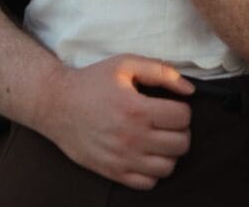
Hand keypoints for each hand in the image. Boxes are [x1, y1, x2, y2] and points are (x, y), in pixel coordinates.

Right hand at [39, 55, 193, 189]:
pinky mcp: (112, 172)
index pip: (182, 118)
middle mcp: (131, 138)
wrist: (57, 105)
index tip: (173, 106)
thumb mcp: (126, 64)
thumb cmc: (93, 81)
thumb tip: (190, 89)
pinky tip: (147, 154)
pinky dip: (154, 171)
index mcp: (137, 109)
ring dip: (170, 152)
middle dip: (181, 131)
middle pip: (180, 144)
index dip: (183, 109)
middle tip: (170, 122)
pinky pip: (147, 183)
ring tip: (160, 139)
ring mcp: (122, 159)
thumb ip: (161, 72)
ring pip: (168, 167)